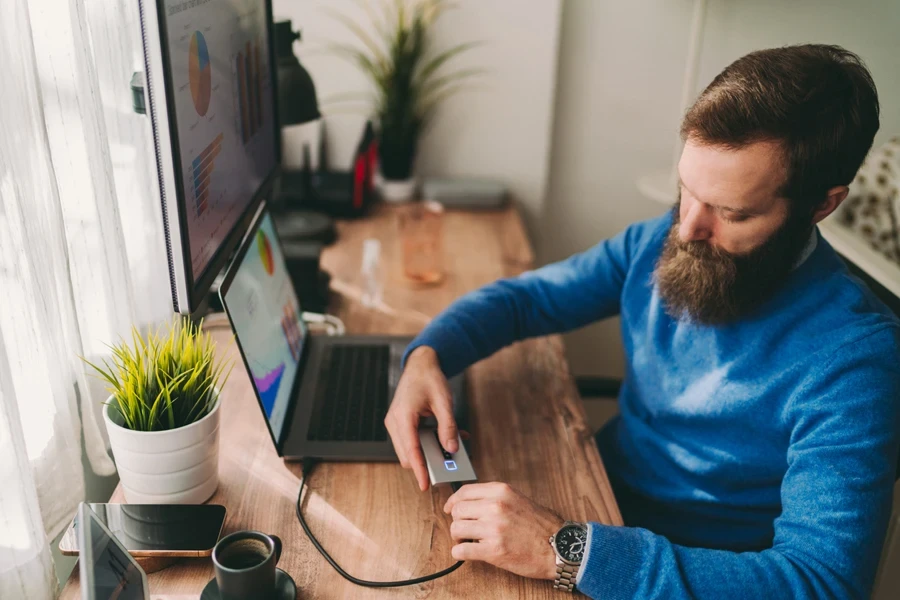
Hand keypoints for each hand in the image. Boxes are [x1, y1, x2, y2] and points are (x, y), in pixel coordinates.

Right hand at [384, 346, 457, 490]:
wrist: (420, 364)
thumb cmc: (429, 378)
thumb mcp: (444, 402)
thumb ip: (447, 427)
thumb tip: (451, 448)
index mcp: (403, 416)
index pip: (410, 450)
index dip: (419, 470)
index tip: (425, 485)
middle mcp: (395, 422)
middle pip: (407, 455)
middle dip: (426, 462)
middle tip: (449, 464)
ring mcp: (395, 423)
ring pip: (410, 450)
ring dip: (428, 452)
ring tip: (451, 445)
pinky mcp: (400, 423)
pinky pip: (412, 441)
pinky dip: (426, 443)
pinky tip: (444, 437)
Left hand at [444, 482, 564, 579]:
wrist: (559, 547)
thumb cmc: (542, 526)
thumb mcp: (519, 499)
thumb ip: (496, 498)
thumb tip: (471, 501)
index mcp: (501, 492)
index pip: (464, 492)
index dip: (453, 501)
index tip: (450, 508)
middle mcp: (495, 507)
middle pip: (457, 510)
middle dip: (458, 521)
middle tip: (464, 529)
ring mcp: (493, 528)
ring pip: (456, 529)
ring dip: (458, 537)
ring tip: (468, 541)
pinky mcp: (493, 550)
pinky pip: (461, 551)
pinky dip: (460, 553)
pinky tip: (467, 553)